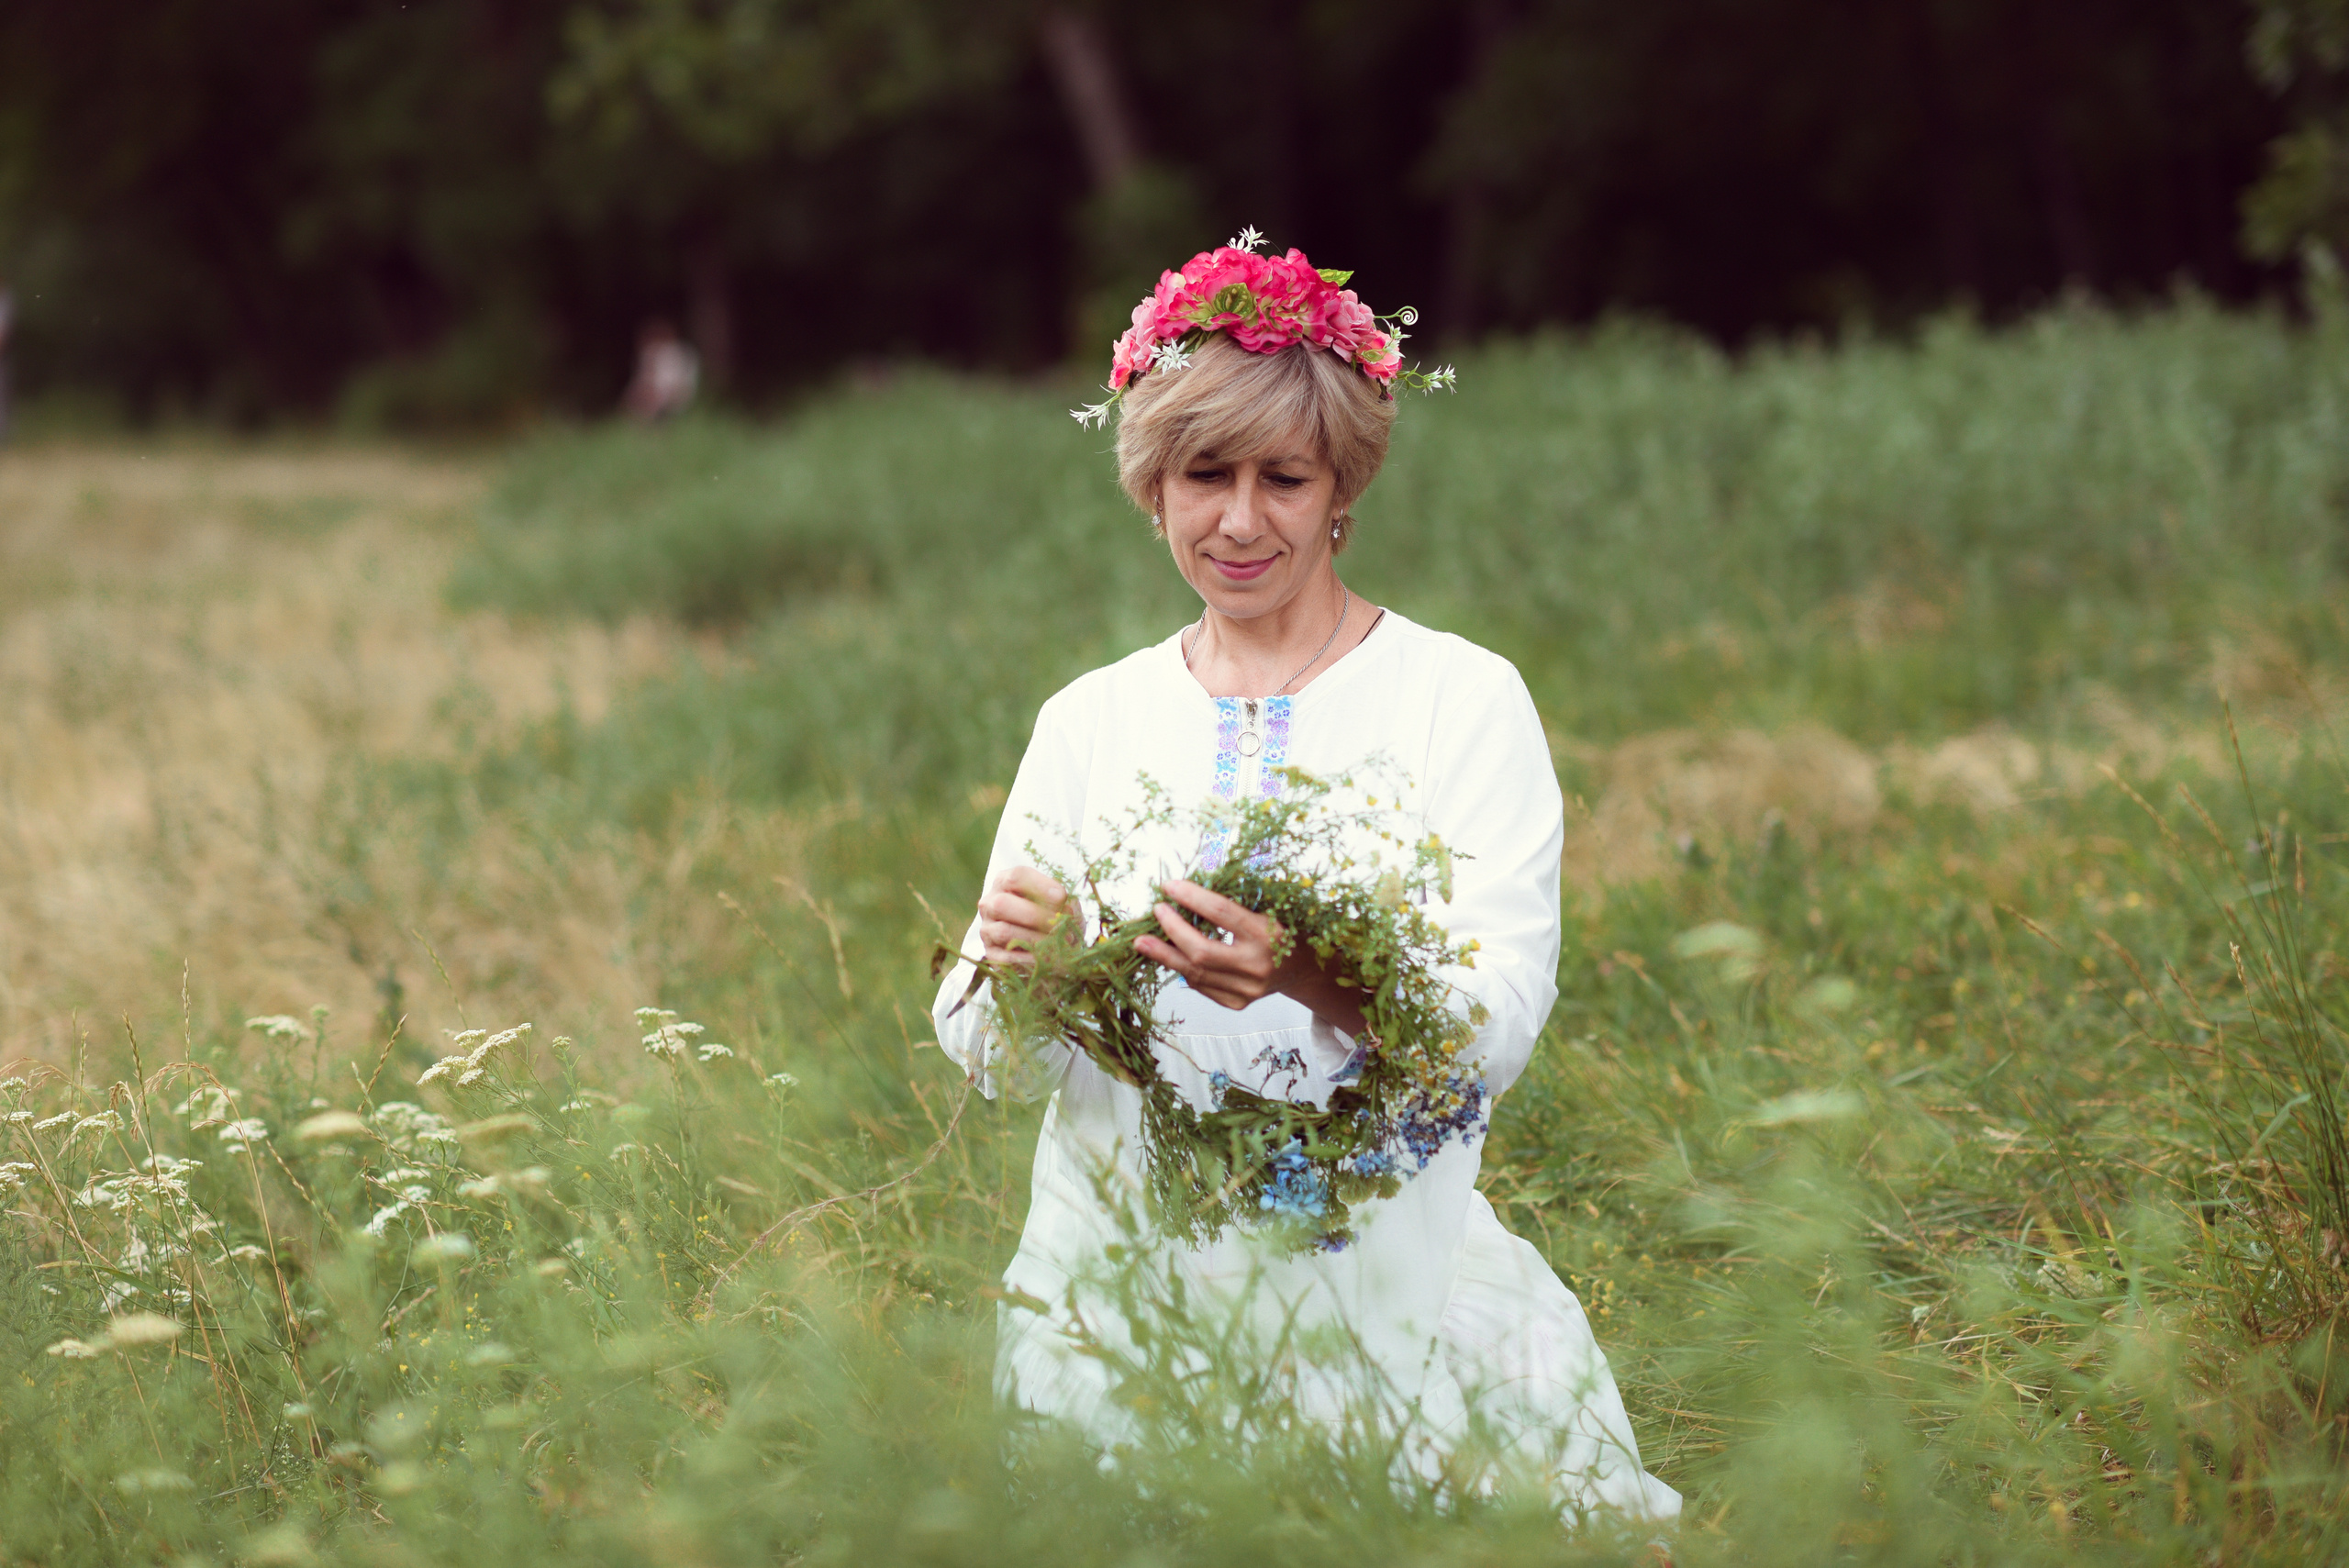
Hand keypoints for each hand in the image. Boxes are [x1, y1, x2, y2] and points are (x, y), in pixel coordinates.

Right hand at [975, 865, 1079, 968]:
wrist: (1044, 946)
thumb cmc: (1052, 916)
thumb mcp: (1061, 905)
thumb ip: (1065, 903)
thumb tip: (1066, 909)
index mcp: (1005, 882)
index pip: (1016, 876)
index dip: (1039, 885)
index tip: (1061, 897)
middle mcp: (990, 903)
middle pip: (1002, 903)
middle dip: (1034, 915)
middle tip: (1059, 925)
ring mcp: (987, 929)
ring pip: (1004, 931)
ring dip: (1034, 939)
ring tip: (1057, 945)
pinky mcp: (990, 953)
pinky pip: (1005, 957)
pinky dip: (1028, 959)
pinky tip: (1046, 959)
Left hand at [1136, 879, 1365, 1035]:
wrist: (1306, 968)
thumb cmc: (1284, 929)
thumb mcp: (1268, 907)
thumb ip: (1233, 900)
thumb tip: (1186, 889)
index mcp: (1269, 934)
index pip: (1222, 913)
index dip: (1192, 897)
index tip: (1169, 886)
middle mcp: (1258, 966)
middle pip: (1201, 950)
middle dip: (1172, 929)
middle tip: (1156, 911)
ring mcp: (1248, 989)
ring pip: (1195, 973)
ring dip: (1165, 954)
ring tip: (1142, 942)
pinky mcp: (1238, 1003)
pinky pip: (1200, 986)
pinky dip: (1183, 969)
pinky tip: (1169, 955)